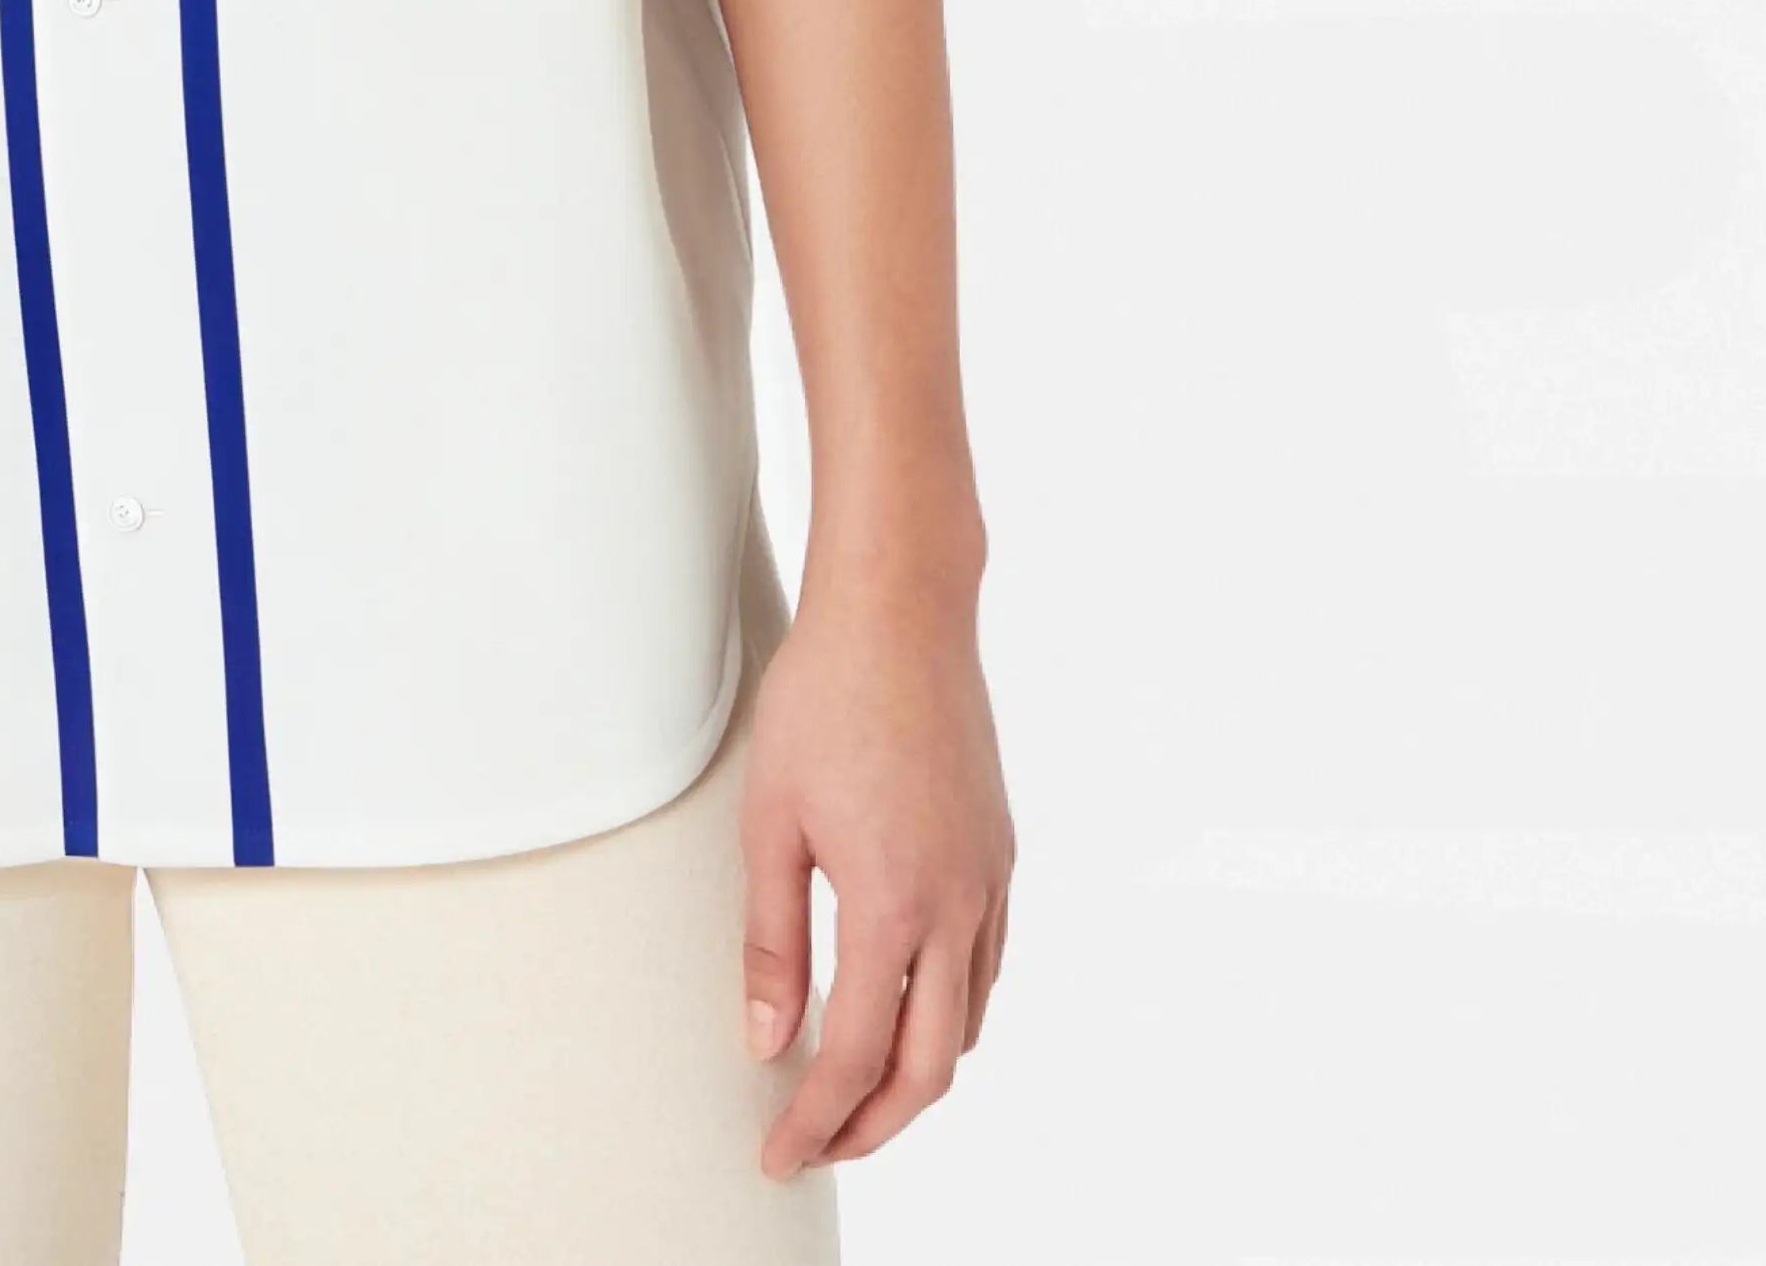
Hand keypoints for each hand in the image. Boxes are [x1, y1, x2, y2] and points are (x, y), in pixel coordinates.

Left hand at [737, 569, 1013, 1176]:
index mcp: (891, 905)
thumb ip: (769, 942)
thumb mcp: (769, 822)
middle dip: (872, 1125)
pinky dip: (949, 1014)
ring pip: (967, 1025)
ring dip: (914, 1074)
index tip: (778, 1152)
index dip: (815, 1120)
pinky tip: (907, 1006)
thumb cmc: (824, 700)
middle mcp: (956, 907)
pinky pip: (987, 967)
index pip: (853, 1056)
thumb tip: (766, 1042)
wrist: (901, 613)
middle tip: (816, 1144)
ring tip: (852, 1088)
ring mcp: (988, 882)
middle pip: (927, 1068)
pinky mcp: (999, 855)